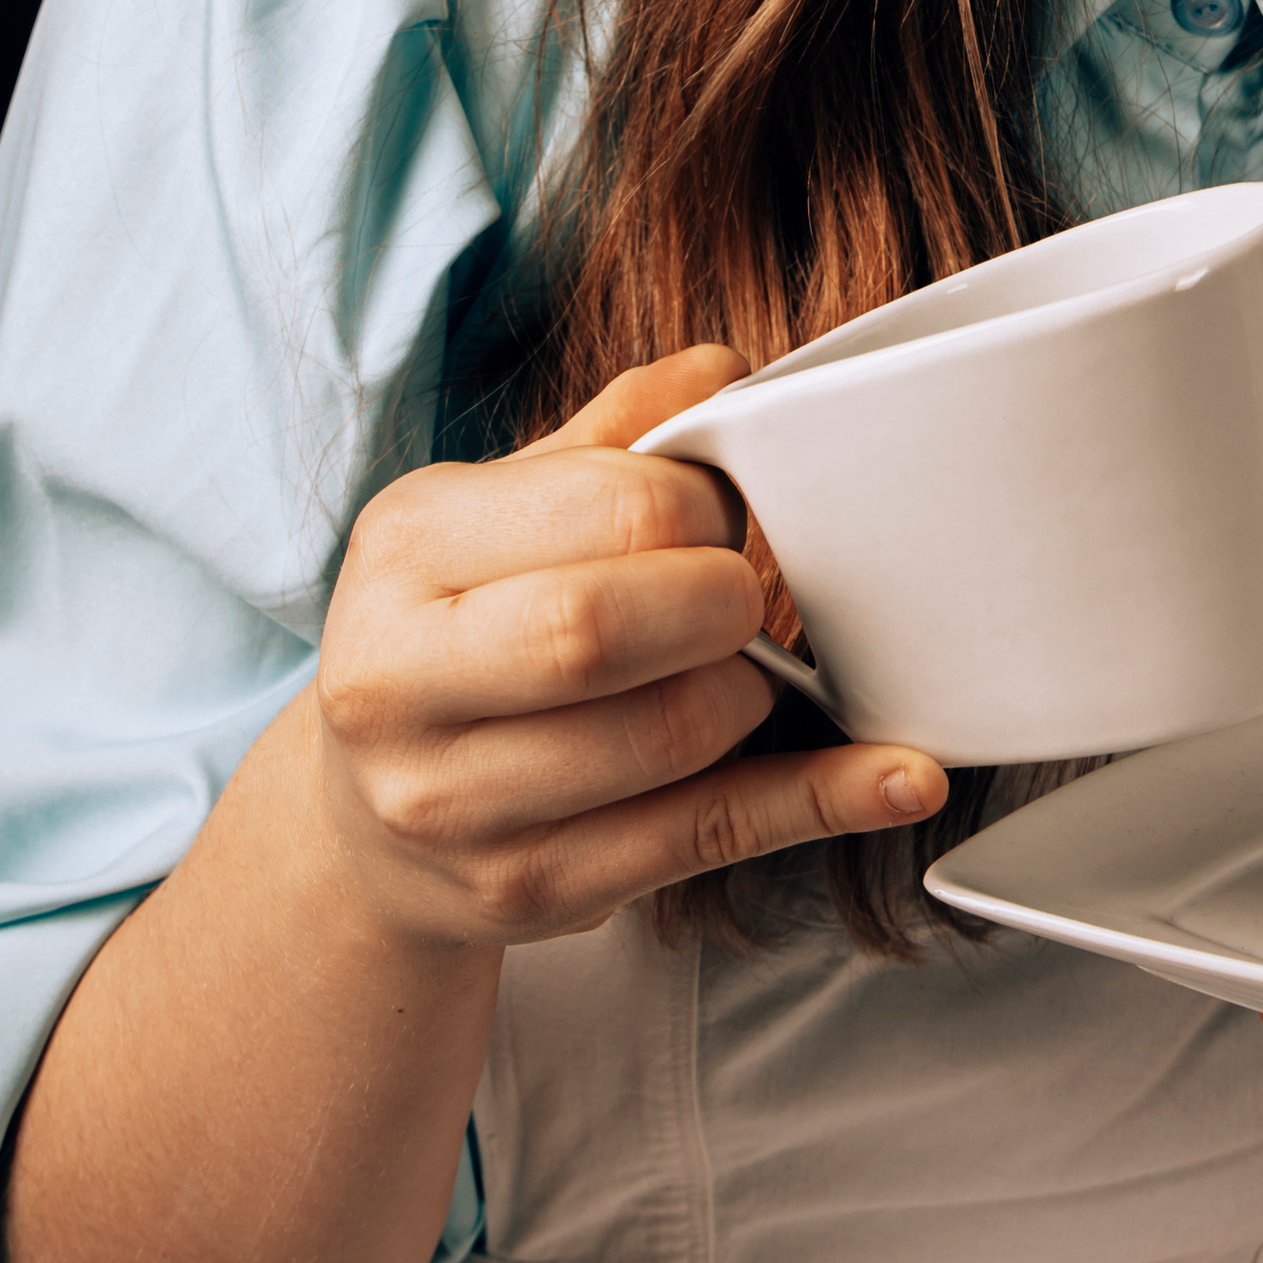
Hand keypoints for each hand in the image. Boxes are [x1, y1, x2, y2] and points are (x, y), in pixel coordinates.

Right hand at [313, 347, 945, 948]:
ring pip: (666, 741)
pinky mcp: (526, 889)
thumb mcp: (497, 513)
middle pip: (602, 631)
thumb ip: (609, 440)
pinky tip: (897, 775)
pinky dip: (820, 799)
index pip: (604, 504)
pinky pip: (705, 837)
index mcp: (405, 547)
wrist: (366, 823)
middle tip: (743, 594)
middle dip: (723, 601)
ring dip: (753, 693)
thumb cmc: (459, 631)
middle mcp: (397, 678)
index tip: (725, 510)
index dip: (706, 501)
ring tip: (748, 669)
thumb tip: (725, 373)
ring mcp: (454, 803)